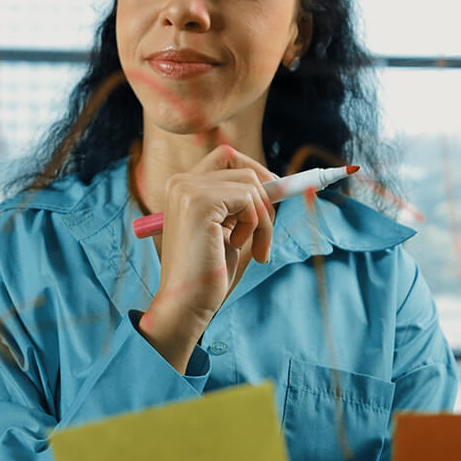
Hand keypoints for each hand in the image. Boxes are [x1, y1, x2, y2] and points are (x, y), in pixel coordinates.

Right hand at [145, 144, 276, 339]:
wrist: (185, 304)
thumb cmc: (208, 273)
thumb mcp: (228, 230)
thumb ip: (242, 204)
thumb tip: (278, 182)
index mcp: (183, 187)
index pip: (226, 156)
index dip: (255, 171)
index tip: (273, 196)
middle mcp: (181, 182)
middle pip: (242, 167)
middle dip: (265, 197)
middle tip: (267, 230)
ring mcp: (189, 190)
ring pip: (251, 184)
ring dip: (263, 219)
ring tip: (255, 248)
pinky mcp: (201, 202)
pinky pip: (250, 199)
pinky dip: (257, 225)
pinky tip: (240, 247)